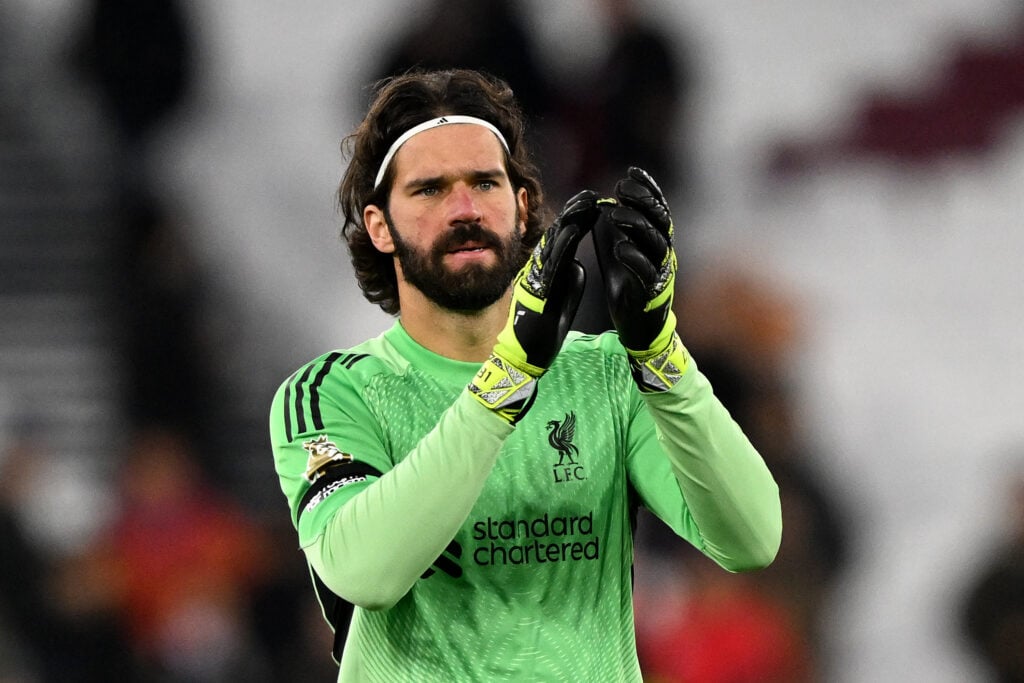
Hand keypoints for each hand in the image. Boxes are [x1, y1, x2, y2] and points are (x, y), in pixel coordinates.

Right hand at [468, 190, 599, 421]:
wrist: (524, 357)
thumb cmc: (542, 332)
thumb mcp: (564, 301)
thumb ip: (570, 281)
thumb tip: (577, 264)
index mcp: (548, 273)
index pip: (564, 241)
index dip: (578, 221)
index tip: (594, 204)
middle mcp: (539, 271)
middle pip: (558, 236)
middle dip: (575, 214)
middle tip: (591, 195)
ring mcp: (535, 279)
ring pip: (553, 244)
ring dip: (570, 222)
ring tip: (585, 204)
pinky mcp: (534, 290)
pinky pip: (549, 264)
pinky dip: (561, 246)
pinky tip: (573, 231)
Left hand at [594, 167, 688, 391]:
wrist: (637, 324)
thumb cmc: (627, 283)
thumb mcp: (617, 247)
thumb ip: (614, 227)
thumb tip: (602, 199)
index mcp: (657, 239)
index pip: (657, 208)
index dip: (648, 188)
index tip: (631, 172)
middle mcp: (664, 253)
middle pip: (660, 221)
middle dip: (642, 202)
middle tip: (621, 189)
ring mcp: (660, 273)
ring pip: (656, 244)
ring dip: (636, 226)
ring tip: (616, 215)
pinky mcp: (652, 294)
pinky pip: (647, 273)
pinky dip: (634, 259)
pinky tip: (619, 248)